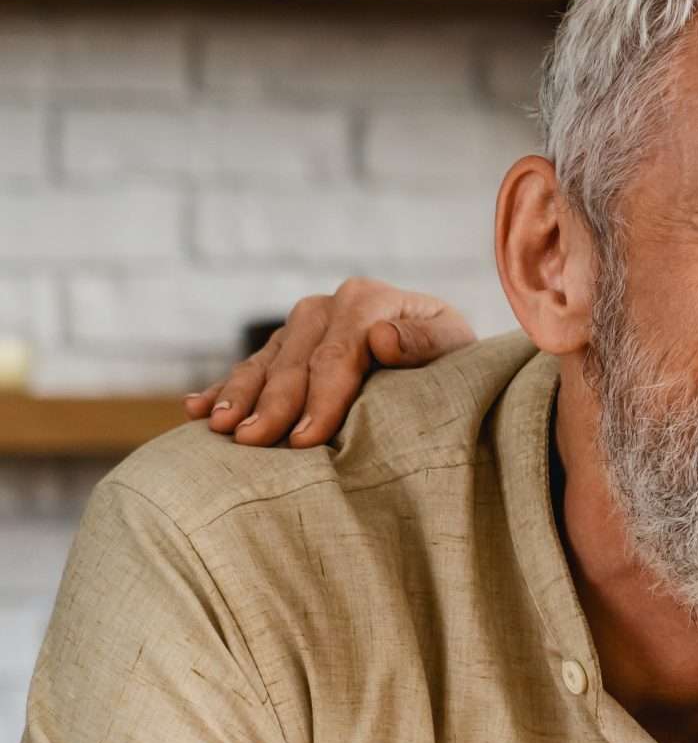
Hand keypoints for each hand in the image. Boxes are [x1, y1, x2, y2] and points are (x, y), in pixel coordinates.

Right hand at [184, 278, 475, 448]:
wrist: (444, 348)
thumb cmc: (453, 356)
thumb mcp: (455, 345)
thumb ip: (424, 343)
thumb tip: (381, 338)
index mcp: (366, 301)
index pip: (337, 356)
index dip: (320, 398)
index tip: (306, 438)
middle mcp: (328, 307)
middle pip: (294, 361)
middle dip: (272, 403)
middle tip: (251, 442)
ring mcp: (303, 326)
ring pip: (265, 363)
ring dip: (238, 396)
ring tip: (220, 429)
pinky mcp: (287, 346)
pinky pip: (252, 368)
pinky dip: (224, 389)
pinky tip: (197, 410)